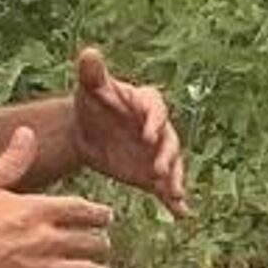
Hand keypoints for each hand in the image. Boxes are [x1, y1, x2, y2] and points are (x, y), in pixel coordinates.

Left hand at [71, 47, 189, 215]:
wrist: (86, 131)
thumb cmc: (91, 103)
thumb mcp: (89, 88)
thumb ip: (92, 73)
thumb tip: (89, 53)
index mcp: (147, 104)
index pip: (156, 111)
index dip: (154, 122)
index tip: (148, 135)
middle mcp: (160, 129)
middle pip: (169, 142)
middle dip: (167, 157)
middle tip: (159, 171)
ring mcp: (158, 152)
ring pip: (173, 166)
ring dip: (174, 180)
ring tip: (174, 195)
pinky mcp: (153, 173)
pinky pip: (166, 187)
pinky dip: (175, 200)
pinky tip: (182, 214)